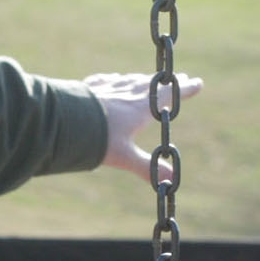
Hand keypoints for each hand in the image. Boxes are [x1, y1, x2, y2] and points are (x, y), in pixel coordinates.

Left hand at [84, 71, 202, 183]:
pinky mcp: (89, 87)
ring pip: (130, 80)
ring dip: (142, 80)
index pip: (168, 96)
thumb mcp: (124, 157)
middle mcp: (126, 93)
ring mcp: (107, 88)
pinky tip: (112, 79)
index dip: (184, 90)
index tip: (197, 82)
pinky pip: (107, 80)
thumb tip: (170, 181)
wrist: (61, 121)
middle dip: (166, 84)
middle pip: (151, 85)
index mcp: (139, 108)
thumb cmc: (96, 139)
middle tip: (180, 79)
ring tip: (148, 80)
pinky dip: (115, 80)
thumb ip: (147, 168)